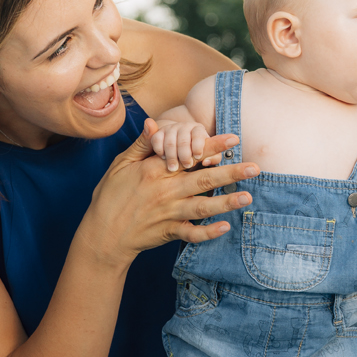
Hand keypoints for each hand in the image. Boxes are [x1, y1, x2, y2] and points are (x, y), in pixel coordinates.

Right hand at [77, 121, 257, 268]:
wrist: (101, 234)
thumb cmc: (110, 195)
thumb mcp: (121, 164)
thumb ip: (142, 144)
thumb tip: (153, 121)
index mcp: (155, 170)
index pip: (189, 155)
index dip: (212, 146)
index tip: (234, 139)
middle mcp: (165, 191)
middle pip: (203, 180)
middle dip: (230, 172)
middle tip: (255, 168)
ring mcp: (167, 213)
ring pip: (201, 207)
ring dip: (225, 203)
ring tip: (247, 197)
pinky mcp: (167, 232)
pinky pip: (191, 234)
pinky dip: (207, 233)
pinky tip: (225, 227)